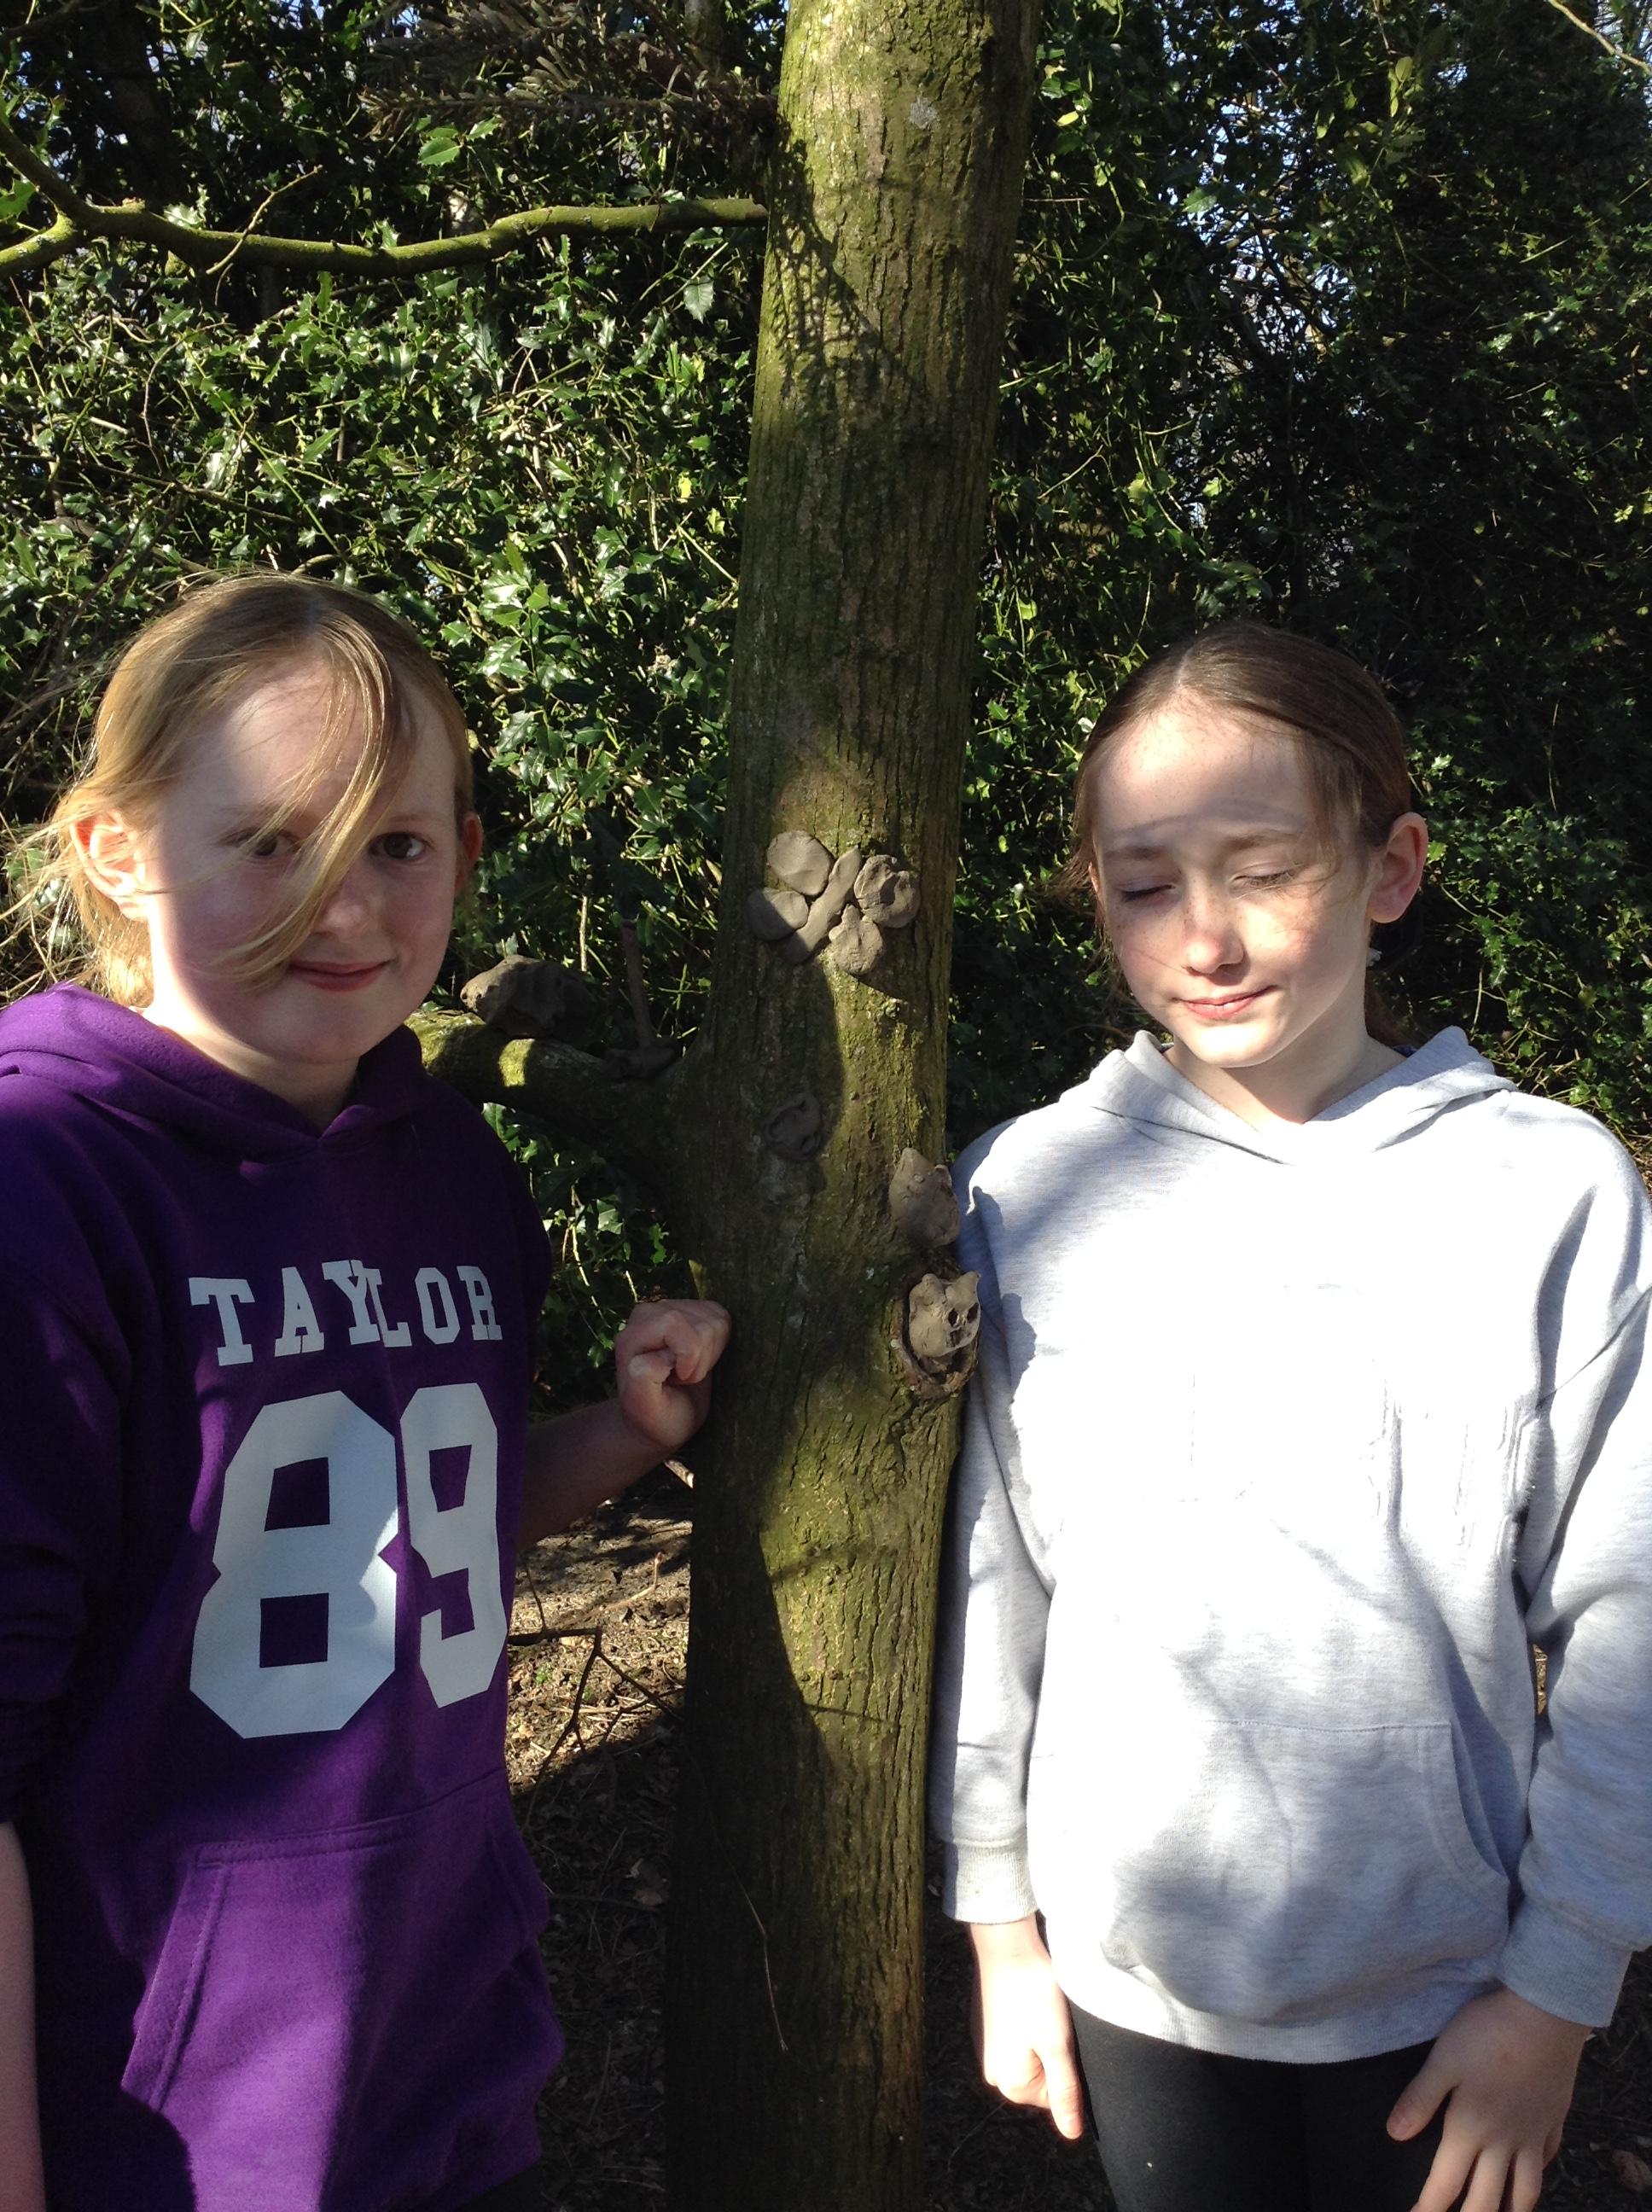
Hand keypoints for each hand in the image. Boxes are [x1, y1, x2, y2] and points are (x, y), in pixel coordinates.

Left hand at [613, 1298, 730, 1456]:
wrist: (664, 1417)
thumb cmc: (656, 1417)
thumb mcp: (645, 1409)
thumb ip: (643, 1378)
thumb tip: (661, 1352)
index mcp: (631, 1336)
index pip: (674, 1323)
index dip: (688, 1357)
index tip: (676, 1380)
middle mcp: (648, 1314)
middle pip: (701, 1323)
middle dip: (701, 1358)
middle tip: (681, 1378)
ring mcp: (672, 1308)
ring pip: (716, 1320)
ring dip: (709, 1354)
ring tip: (687, 1371)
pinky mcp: (693, 1311)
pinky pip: (723, 1318)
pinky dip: (719, 1345)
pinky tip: (699, 1360)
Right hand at [968, 1917, 1086, 2141]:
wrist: (1010, 1949)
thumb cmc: (1035, 1995)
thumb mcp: (1057, 2045)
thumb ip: (1065, 2092)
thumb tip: (1072, 2134)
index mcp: (1012, 2085)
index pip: (1058, 2098)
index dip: (1070, 2069)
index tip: (1066, 2040)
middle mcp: (998, 2076)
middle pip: (1046, 2082)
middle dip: (1058, 2057)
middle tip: (1056, 2026)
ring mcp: (995, 2055)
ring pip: (1038, 2063)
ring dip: (1049, 2044)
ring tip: (1046, 2016)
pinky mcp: (997, 2035)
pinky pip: (1026, 2048)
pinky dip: (1037, 2032)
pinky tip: (1037, 2010)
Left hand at [1387, 1986, 1589, 2211]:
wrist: (1545, 2014)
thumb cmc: (1488, 2033)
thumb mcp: (1443, 2060)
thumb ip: (1419, 2100)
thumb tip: (1395, 2135)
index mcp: (1471, 2129)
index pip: (1446, 2183)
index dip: (1430, 2207)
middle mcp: (1504, 2141)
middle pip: (1487, 2198)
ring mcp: (1533, 2133)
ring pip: (1525, 2189)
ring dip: (1511, 2211)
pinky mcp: (1554, 2119)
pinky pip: (1546, 2159)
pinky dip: (1537, 2175)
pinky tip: (1532, 2174)